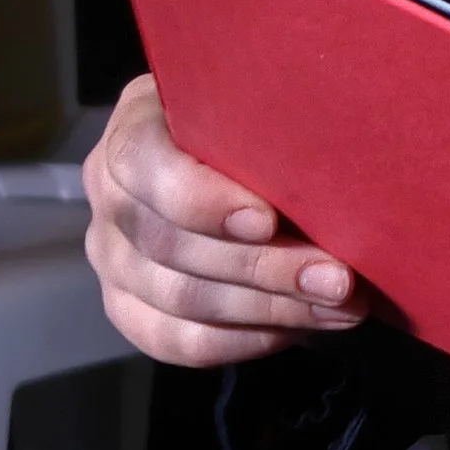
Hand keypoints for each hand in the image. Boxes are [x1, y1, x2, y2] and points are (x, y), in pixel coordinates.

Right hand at [82, 74, 367, 368]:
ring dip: (270, 308)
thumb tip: (333, 157)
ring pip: (180, 299)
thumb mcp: (261, 109)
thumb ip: (270, 125)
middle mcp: (108, 194)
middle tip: (338, 279)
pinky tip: (299, 328)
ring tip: (340, 308)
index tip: (269, 221)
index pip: (140, 162)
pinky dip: (245, 339)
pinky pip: (178, 341)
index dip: (200, 199)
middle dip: (264, 266)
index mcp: (134, 128)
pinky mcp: (127, 308)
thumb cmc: (260, 130)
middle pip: (170, 244)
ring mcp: (111, 257)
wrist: (241, 170)